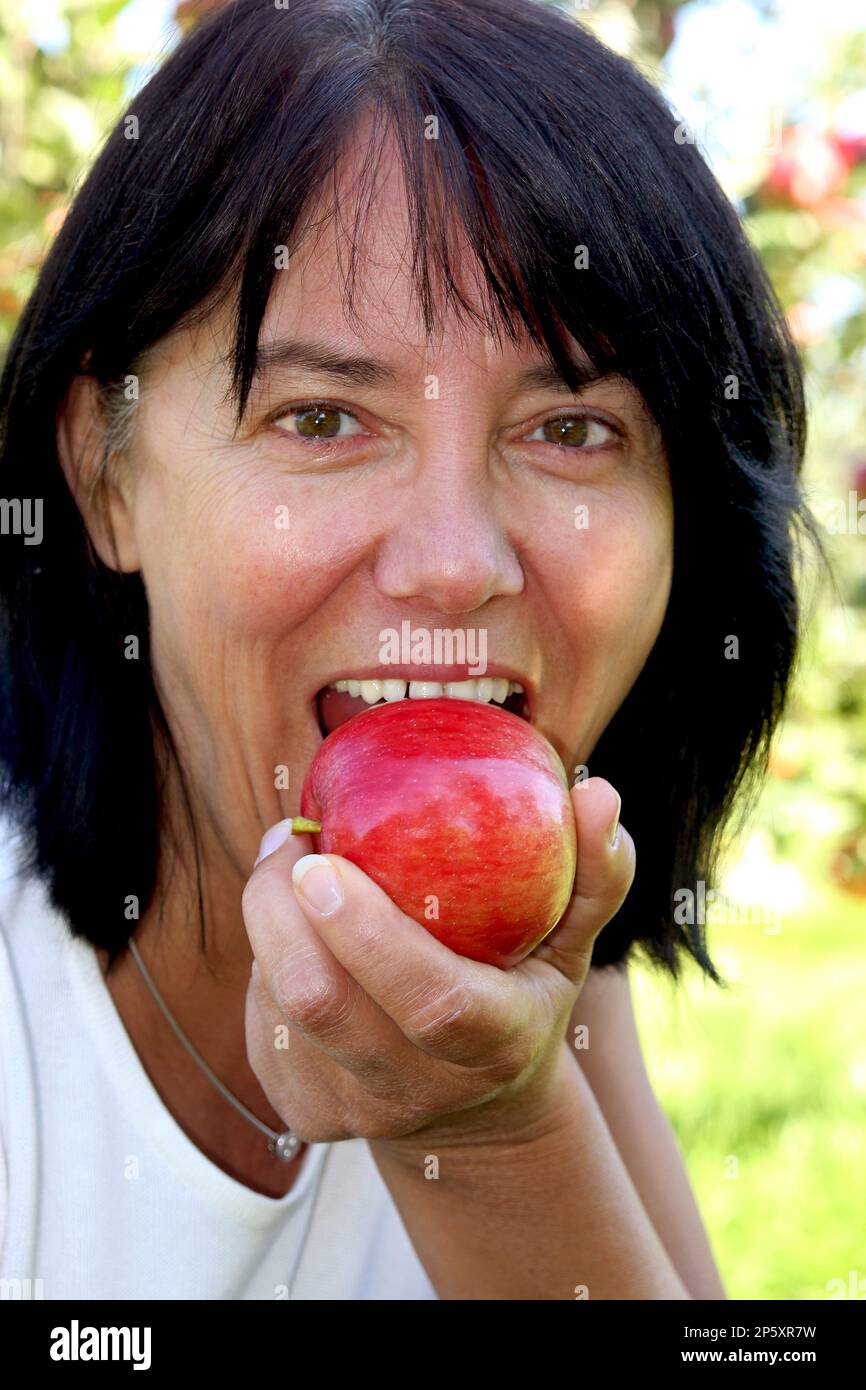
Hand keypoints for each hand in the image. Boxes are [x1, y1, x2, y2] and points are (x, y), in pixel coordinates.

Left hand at [242, 776, 634, 1148]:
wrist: (474, 1114)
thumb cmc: (522, 994)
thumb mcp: (571, 943)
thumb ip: (595, 871)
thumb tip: (597, 792)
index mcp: (492, 1041)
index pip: (428, 998)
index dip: (367, 932)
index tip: (322, 860)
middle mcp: (417, 1089)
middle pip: (320, 1002)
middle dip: (278, 907)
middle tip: (292, 839)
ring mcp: (353, 1111)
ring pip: (278, 1003)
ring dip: (271, 923)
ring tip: (294, 873)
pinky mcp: (304, 1113)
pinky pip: (261, 1019)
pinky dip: (268, 959)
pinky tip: (298, 935)